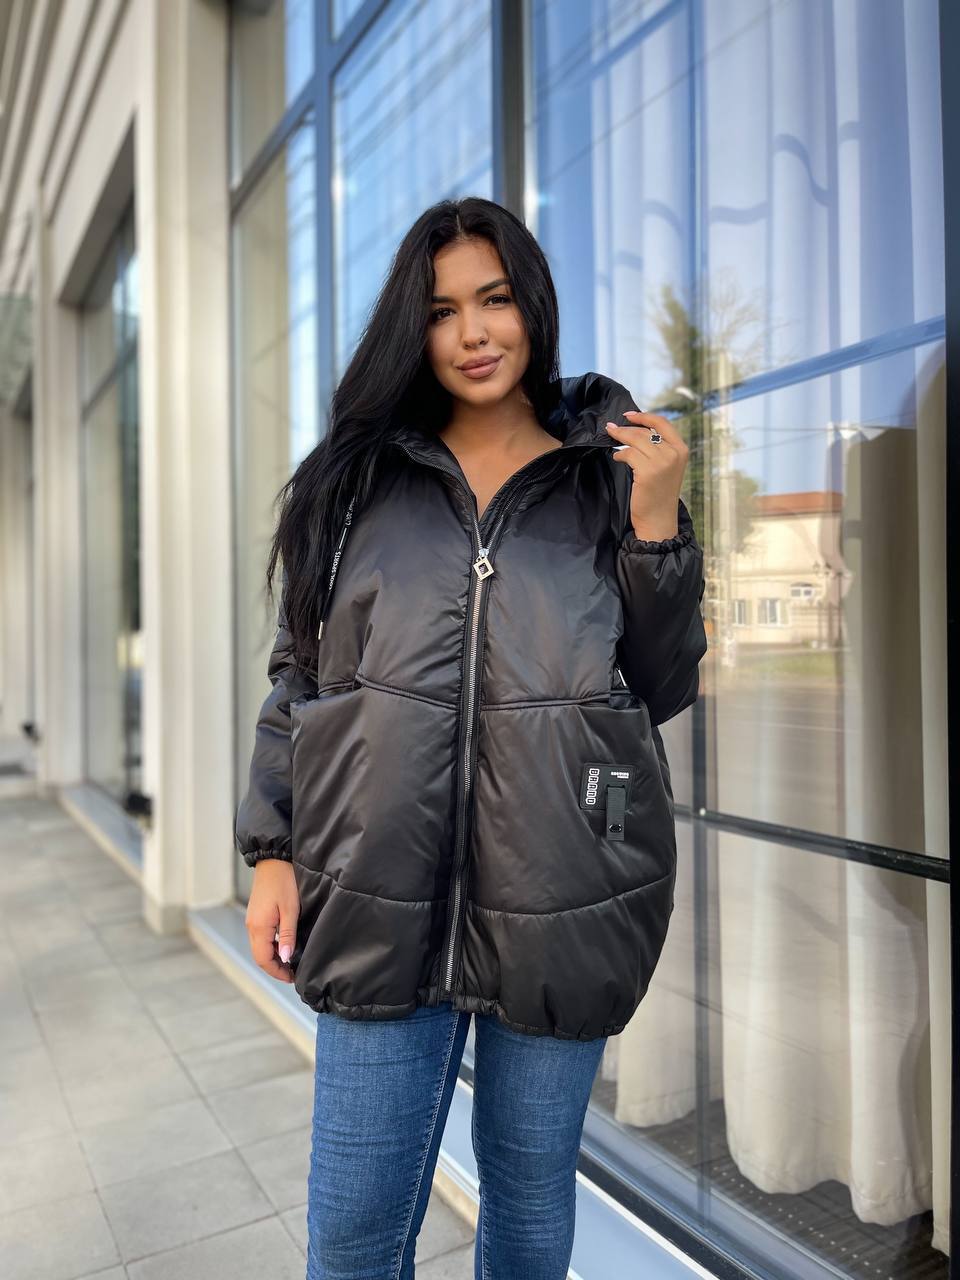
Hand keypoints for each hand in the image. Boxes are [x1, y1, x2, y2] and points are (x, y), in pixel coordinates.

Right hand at [245, 859, 299, 983]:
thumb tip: (286, 958)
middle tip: (293, 974)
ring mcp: (252, 920)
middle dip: (275, 968)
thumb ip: (287, 935)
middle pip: (260, 956)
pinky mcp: (256, 914)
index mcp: (259, 927)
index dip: (277, 972)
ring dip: (273, 958)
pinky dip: (271, 947)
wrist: (274, 859)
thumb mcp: (291, 910)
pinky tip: (284, 946)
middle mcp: (252, 926)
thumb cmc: (284, 881)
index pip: (263, 960)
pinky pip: (261, 938)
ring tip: (291, 962)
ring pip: (260, 948)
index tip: (292, 978)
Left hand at [605, 411, 688, 539]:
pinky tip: (617, 458)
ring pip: (635, 440)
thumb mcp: (666, 466)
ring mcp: (662, 462)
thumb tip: (634, 429)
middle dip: (625, 428)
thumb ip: (657, 448)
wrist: (658, 519)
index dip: (644, 416)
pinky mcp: (648, 471)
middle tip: (611, 428)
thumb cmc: (659, 494)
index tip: (628, 415)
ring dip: (620, 438)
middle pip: (645, 431)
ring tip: (612, 442)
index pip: (663, 423)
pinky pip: (628, 454)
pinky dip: (620, 454)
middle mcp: (674, 453)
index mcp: (681, 449)